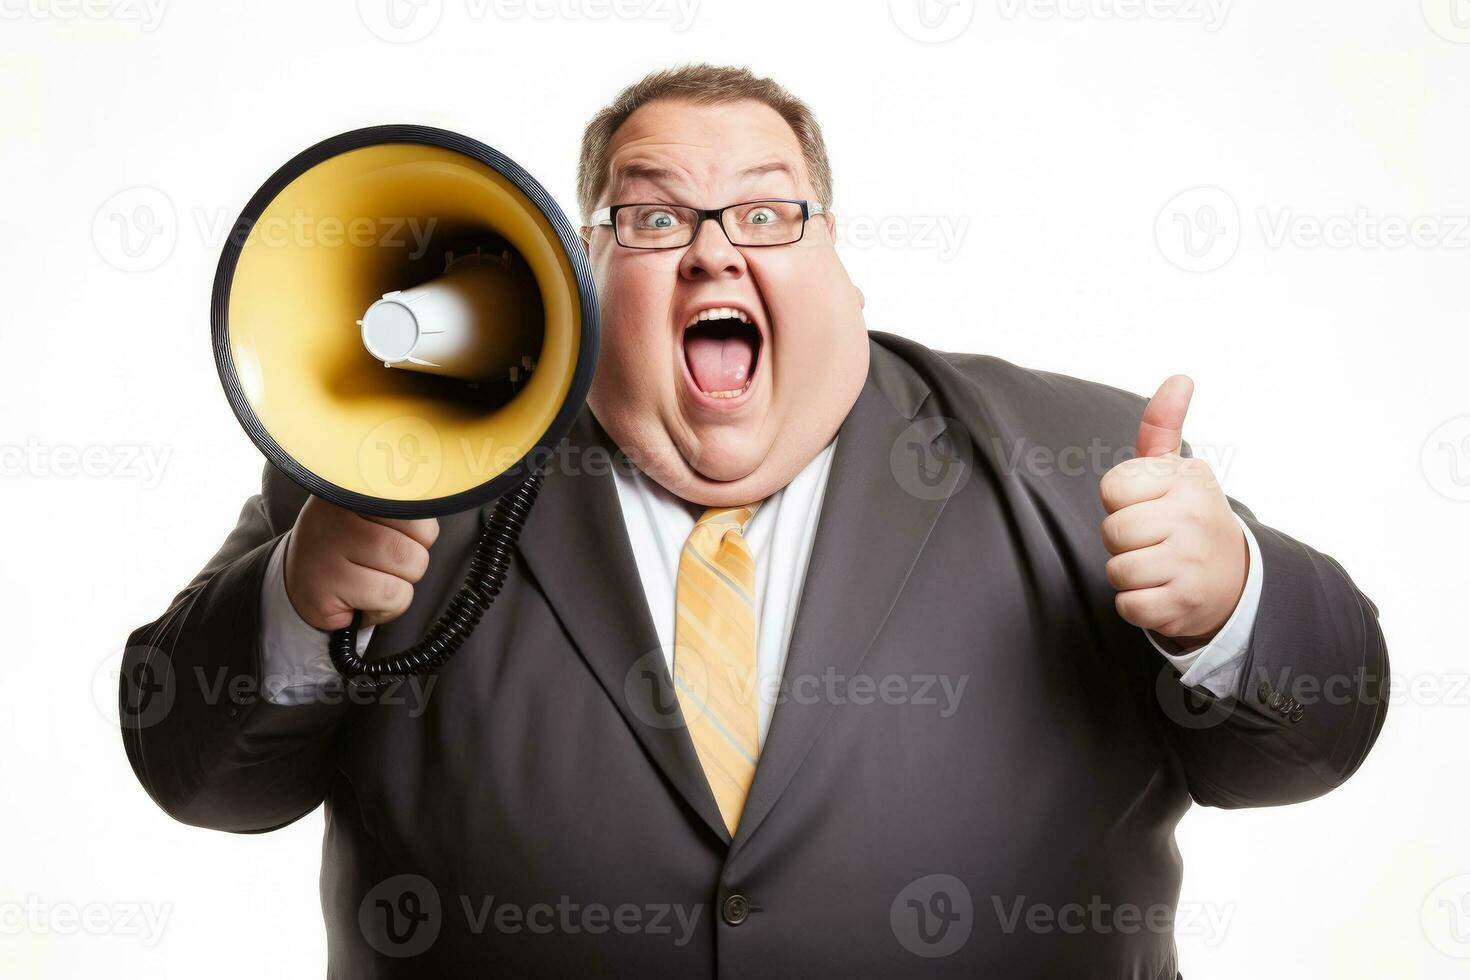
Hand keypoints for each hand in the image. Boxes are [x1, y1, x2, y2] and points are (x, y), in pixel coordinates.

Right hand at [284, 495, 439, 630]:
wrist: (301, 584)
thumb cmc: (348, 548)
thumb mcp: (369, 513)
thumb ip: (402, 503)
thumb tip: (441, 500)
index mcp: (354, 486)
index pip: (415, 502)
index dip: (419, 531)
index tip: (398, 537)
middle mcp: (334, 511)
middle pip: (417, 538)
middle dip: (412, 561)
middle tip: (381, 565)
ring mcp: (326, 549)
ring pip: (408, 567)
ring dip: (400, 585)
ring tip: (371, 582)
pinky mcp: (324, 588)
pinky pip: (390, 597)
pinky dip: (386, 608)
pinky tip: (360, 600)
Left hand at [1098, 375, 1246, 645]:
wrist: (1234, 581)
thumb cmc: (1187, 518)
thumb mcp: (1179, 471)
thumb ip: (1163, 426)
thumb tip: (1179, 378)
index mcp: (1188, 480)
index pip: (1112, 488)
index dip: (1121, 501)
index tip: (1148, 506)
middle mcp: (1194, 518)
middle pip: (1112, 532)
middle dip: (1123, 541)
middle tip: (1154, 540)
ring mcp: (1192, 564)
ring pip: (1116, 571)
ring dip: (1129, 574)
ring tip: (1159, 565)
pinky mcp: (1185, 605)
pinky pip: (1127, 606)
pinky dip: (1136, 604)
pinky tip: (1163, 591)